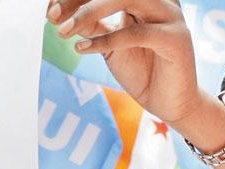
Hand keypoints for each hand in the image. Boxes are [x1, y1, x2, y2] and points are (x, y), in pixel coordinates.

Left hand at [48, 0, 207, 127]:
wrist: (170, 102)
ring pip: (125, 0)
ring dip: (89, 12)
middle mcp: (159, 0)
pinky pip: (135, 34)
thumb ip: (92, 26)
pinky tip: (82, 48)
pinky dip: (106, 40)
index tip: (48, 8)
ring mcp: (170, 16)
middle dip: (80, 0)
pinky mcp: (176, 39)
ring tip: (63, 30)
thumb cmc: (142, 70)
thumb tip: (58, 12)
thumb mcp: (109, 44)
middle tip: (51, 16)